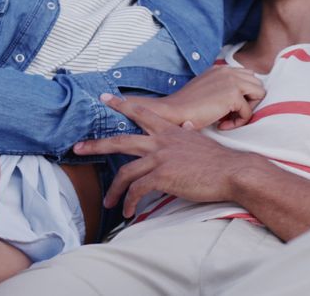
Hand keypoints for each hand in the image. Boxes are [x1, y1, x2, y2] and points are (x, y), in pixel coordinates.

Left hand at [73, 95, 250, 217]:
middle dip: (95, 144)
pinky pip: (137, 191)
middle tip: (77, 147)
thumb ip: (187, 134)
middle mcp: (160, 141)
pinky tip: (129, 212)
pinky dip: (130, 203)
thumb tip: (187, 126)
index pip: (141, 113)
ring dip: (114, 190)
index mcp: (169, 130)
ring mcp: (160, 158)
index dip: (122, 105)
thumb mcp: (199, 140)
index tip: (105, 98)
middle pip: (120, 141)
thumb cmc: (218, 160)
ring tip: (108, 203)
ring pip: (125, 172)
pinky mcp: (162, 176)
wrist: (232, 171)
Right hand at [154, 65, 264, 129]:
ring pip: (259, 94)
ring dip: (247, 110)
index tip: (226, 108)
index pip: (247, 76)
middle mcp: (228, 71)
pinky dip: (238, 123)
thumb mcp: (207, 89)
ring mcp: (232, 81)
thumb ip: (223, 88)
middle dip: (248, 102)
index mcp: (221, 69)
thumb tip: (240, 98)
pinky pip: (248, 112)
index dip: (242, 95)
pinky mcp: (233, 95)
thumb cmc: (187, 106)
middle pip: (257, 84)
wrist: (174, 111)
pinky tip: (222, 125)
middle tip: (231, 114)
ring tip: (229, 120)